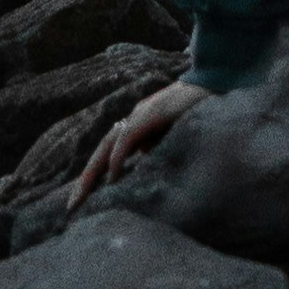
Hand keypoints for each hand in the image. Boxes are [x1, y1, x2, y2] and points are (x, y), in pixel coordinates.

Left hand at [67, 74, 199, 205]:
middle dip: (86, 179)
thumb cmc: (200, 111)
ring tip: (82, 195)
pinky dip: (118, 158)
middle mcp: (135, 119)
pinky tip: (112, 177)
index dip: (97, 175)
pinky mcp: (152, 113)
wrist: (217, 83)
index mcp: (138, 126)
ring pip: (108, 144)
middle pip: (102, 150)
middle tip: (71, 206)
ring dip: (93, 171)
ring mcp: (142, 114)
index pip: (110, 153)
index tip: (85, 201)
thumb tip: (144, 164)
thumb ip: (159, 148)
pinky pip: (128, 137)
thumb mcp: (176, 137)